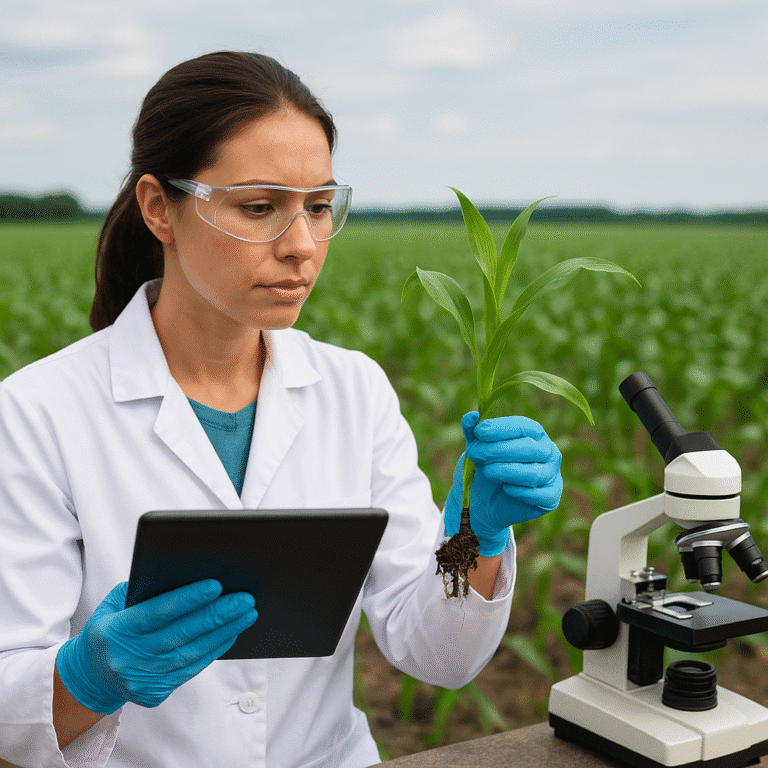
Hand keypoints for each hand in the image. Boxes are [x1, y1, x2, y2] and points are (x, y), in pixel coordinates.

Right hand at [56, 580, 257, 713]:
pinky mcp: (155, 693)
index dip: (188, 599)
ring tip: (247, 613)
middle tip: (245, 598)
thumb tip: (183, 573)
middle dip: (217, 614)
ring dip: (224, 631)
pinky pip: (192, 668)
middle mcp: (128, 658)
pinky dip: (215, 649)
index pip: (157, 612)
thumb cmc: (109, 629)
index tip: (216, 585)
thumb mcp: (113, 605)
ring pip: (192, 652)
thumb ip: (142, 589)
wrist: (90, 677)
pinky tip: (231, 632)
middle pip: (181, 634)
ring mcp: (143, 679)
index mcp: (115, 631)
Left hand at [445, 412, 562, 556]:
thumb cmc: (484, 470)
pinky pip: (539, 494)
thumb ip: (473, 433)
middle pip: (529, 448)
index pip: (523, 426)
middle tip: (475, 454)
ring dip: (506, 471)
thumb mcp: (476, 449)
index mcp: (533, 434)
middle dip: (498, 450)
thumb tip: (471, 416)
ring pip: (534, 473)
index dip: (501, 428)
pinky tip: (505, 488)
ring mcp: (552, 474)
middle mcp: (548, 451)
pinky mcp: (551, 497)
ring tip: (487, 472)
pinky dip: (519, 492)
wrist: (483, 503)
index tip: (479, 432)